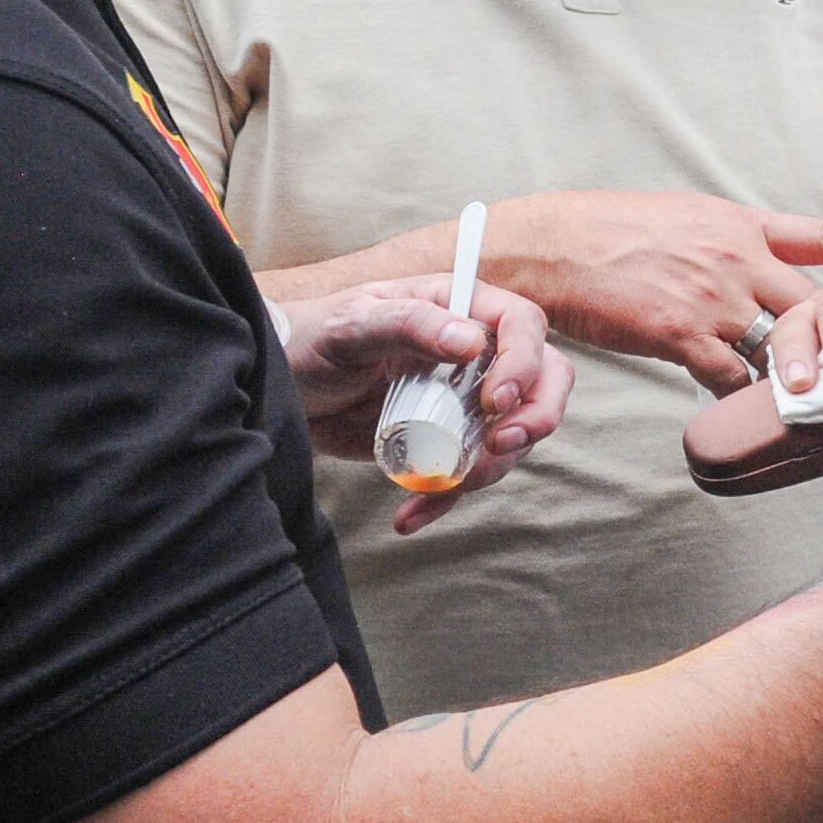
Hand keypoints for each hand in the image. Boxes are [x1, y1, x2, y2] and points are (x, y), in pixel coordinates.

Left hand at [274, 278, 574, 532]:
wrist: (278, 388)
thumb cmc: (311, 339)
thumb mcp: (352, 326)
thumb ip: (408, 325)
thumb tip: (472, 341)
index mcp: (459, 308)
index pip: (522, 325)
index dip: (524, 361)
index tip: (495, 400)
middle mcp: (474, 351)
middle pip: (544, 377)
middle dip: (537, 416)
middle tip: (502, 443)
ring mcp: (464, 397)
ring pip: (514, 432)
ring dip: (492, 467)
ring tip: (444, 486)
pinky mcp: (445, 438)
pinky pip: (468, 470)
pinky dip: (447, 499)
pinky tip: (412, 515)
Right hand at [478, 191, 822, 393]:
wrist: (550, 247)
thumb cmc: (611, 231)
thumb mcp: (686, 218)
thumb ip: (732, 240)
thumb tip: (761, 258)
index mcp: (742, 223)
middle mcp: (738, 257)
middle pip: (821, 304)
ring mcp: (712, 296)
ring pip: (786, 348)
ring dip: (817, 387)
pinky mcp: (681, 334)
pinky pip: (731, 377)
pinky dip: (748, 400)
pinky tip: (759, 421)